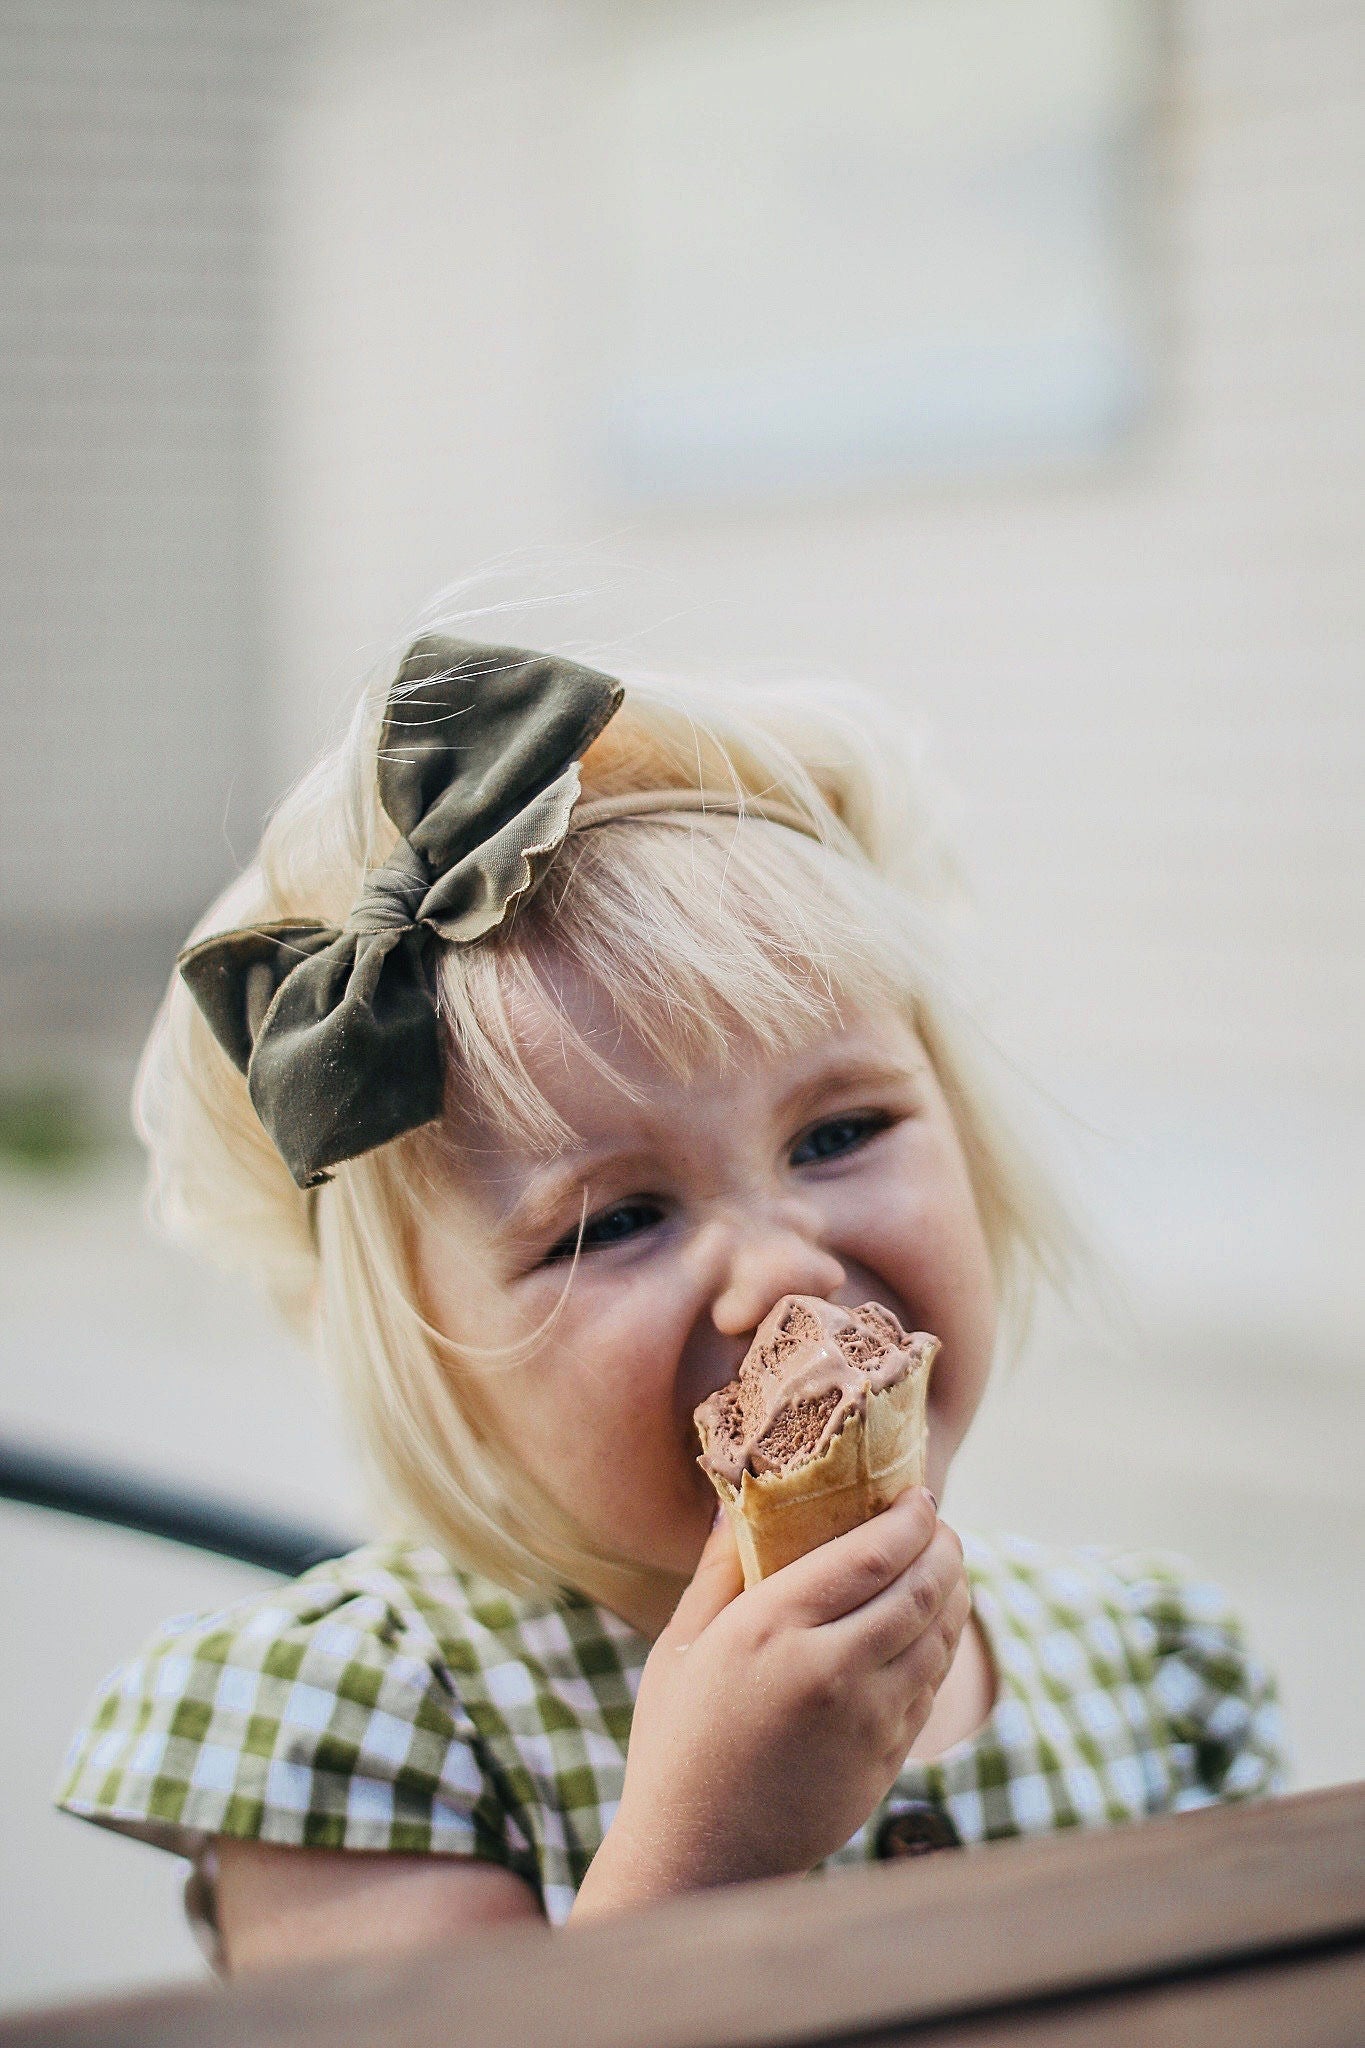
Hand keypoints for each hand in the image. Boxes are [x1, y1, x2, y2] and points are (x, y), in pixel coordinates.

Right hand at [571, 1488, 968, 1915]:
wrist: (701, 1855)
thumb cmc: (679, 1741)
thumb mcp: (682, 1645)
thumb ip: (719, 1570)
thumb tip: (740, 1504)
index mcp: (771, 1629)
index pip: (871, 1555)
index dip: (910, 1519)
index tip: (919, 1496)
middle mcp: (829, 1670)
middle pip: (920, 1590)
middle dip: (944, 1547)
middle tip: (942, 1526)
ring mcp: (866, 1721)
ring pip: (938, 1639)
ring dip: (954, 1594)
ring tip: (945, 1568)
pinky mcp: (886, 1760)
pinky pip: (931, 1687)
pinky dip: (941, 1646)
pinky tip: (930, 1628)